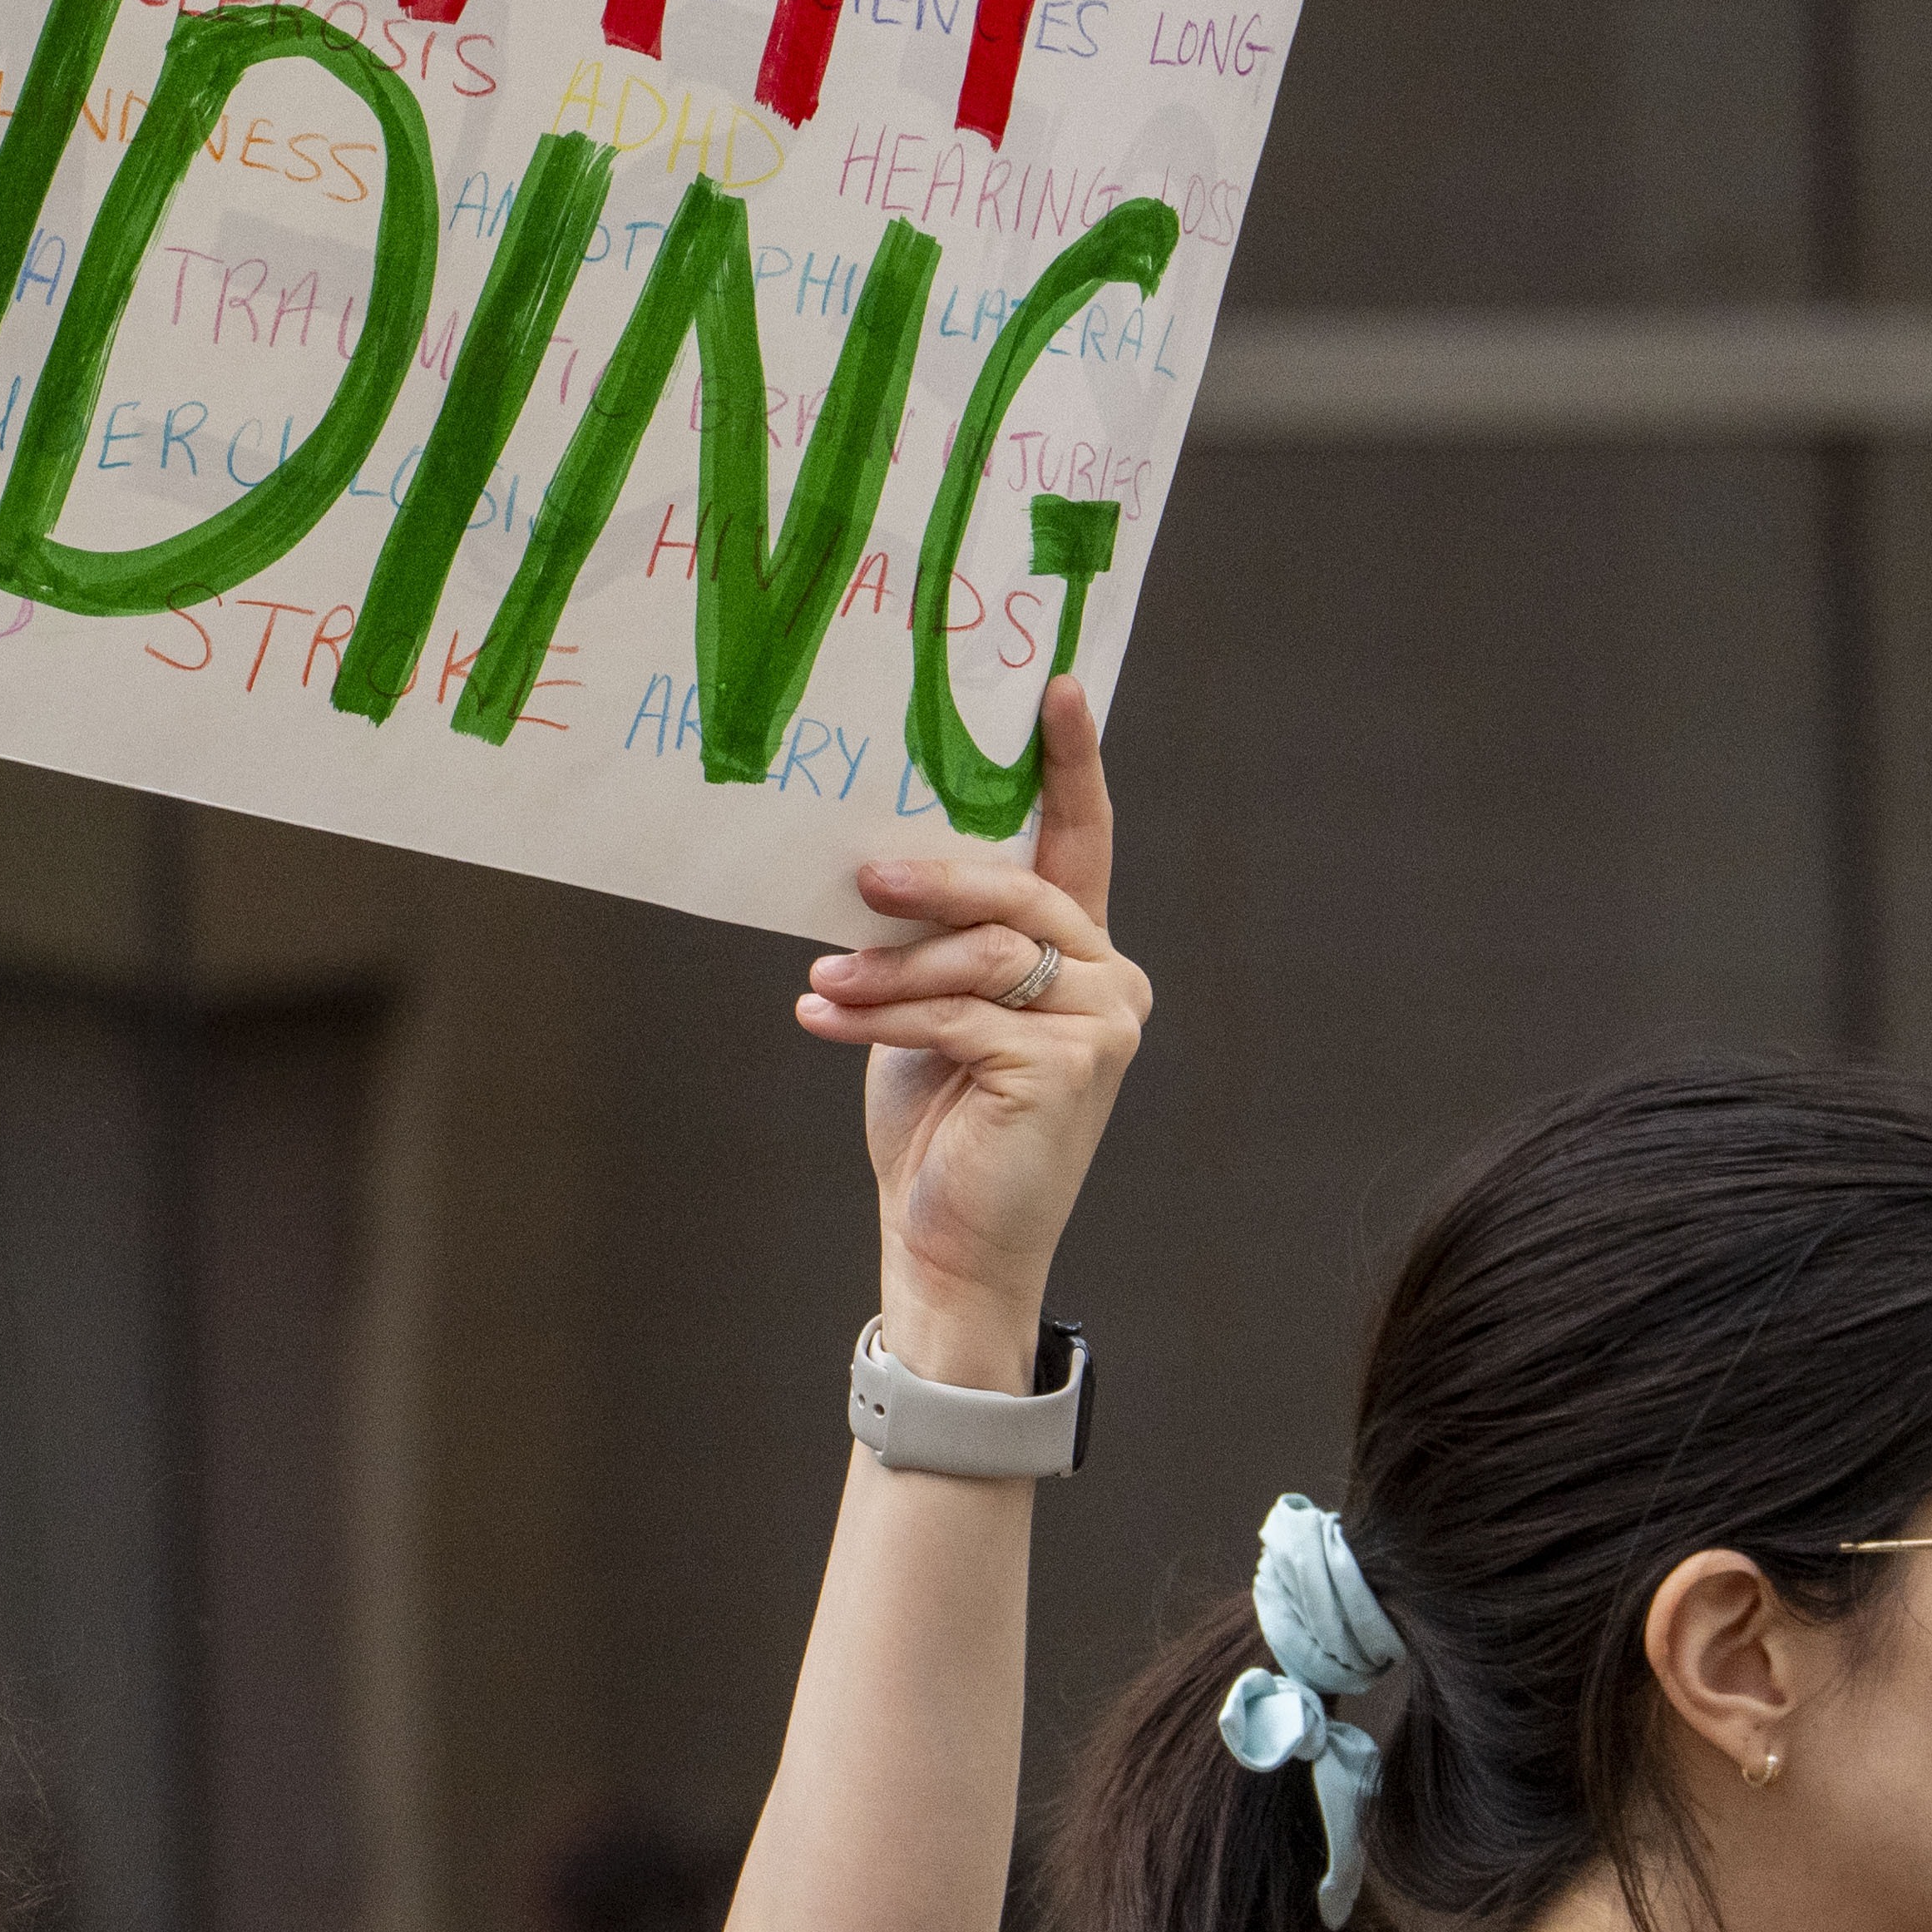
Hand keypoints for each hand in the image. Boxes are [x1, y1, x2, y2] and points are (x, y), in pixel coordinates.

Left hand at [797, 681, 1145, 1379]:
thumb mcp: (929, 1006)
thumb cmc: (935, 1119)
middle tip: (859, 880)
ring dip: (887, 969)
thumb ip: (935, 938)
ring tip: (821, 984)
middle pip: (1016, 894)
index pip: (1081, 841)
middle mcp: (1110, 979)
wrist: (948, 1243)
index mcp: (1080, 952)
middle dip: (930, 882)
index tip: (1054, 688)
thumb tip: (873, 860)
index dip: (1070, 764)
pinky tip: (822, 1018)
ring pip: (979, 957)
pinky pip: (959, 1015)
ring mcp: (1102, 1024)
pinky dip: (882, 1016)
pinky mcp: (1068, 1067)